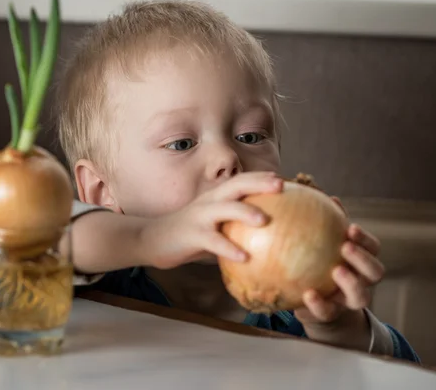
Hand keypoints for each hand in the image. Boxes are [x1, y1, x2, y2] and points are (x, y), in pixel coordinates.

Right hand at [140, 171, 282, 269]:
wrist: (150, 239)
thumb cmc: (188, 235)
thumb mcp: (212, 226)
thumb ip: (232, 227)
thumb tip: (265, 240)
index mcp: (215, 198)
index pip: (241, 181)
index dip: (261, 178)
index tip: (284, 179)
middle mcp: (209, 202)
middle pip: (236, 186)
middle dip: (258, 183)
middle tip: (280, 186)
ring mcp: (199, 217)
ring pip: (224, 209)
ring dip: (244, 212)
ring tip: (264, 220)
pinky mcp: (191, 235)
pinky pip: (212, 241)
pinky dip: (229, 248)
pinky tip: (245, 258)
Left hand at [294, 198, 384, 347]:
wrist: (310, 302)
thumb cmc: (316, 264)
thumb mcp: (320, 244)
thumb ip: (324, 224)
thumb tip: (327, 197)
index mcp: (360, 261)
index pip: (373, 248)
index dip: (366, 240)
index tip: (350, 228)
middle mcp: (360, 281)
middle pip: (376, 272)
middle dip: (364, 259)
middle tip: (346, 246)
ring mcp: (347, 301)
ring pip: (361, 296)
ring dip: (352, 283)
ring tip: (337, 270)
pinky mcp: (330, 315)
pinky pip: (328, 312)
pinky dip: (319, 304)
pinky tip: (307, 294)